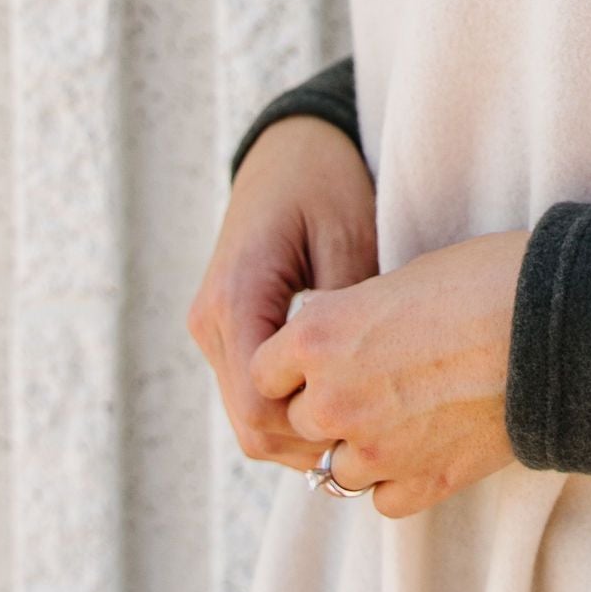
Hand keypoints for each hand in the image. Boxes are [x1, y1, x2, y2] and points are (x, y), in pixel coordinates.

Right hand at [189, 117, 379, 469]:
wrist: (292, 148)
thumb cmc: (327, 181)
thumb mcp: (350, 234)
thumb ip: (348, 313)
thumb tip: (365, 384)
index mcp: (236, 296)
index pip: (258, 403)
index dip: (312, 428)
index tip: (372, 422)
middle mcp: (211, 321)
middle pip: (250, 423)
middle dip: (311, 442)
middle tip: (379, 437)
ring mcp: (213, 330)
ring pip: (248, 420)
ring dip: (302, 433)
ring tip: (367, 422)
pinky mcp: (228, 333)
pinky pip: (253, 396)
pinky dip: (293, 412)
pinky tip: (344, 401)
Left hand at [249, 229, 528, 518]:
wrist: (561, 325)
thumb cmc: (487, 280)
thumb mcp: (400, 280)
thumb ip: (353, 318)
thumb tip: (338, 338)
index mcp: (319, 337)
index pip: (263, 370)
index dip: (290, 364)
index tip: (319, 357)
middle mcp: (334, 398)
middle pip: (297, 422)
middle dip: (323, 408)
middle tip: (368, 386)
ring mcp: (377, 449)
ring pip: (335, 470)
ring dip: (357, 448)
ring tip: (400, 419)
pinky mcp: (422, 482)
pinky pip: (383, 499)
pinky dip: (396, 480)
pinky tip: (425, 447)